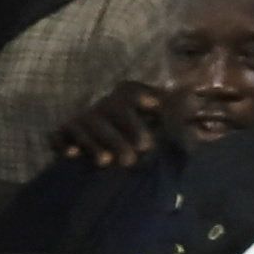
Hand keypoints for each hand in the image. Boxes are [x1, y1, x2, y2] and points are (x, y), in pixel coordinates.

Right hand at [49, 79, 169, 169]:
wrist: (97, 143)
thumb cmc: (135, 130)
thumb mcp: (157, 116)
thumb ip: (174, 107)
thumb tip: (194, 101)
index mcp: (124, 98)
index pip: (131, 92)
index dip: (142, 96)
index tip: (155, 105)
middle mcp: (103, 106)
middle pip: (114, 110)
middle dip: (128, 129)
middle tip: (144, 147)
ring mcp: (82, 119)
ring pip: (89, 126)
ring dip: (97, 143)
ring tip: (107, 162)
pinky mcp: (62, 133)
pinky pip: (59, 136)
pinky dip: (64, 144)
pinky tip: (71, 154)